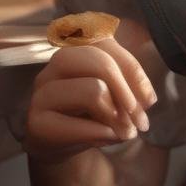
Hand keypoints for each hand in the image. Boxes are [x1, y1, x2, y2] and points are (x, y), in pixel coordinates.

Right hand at [24, 27, 158, 163]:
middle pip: (100, 62)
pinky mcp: (36, 121)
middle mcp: (56, 63)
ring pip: (93, 90)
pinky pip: (79, 124)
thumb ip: (129, 86)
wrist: (58, 143)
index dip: (133, 70)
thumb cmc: (89, 109)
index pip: (107, 42)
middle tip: (141, 120)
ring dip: (117, 115)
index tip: (149, 100)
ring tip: (127, 132)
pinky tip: (111, 139)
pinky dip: (104, 133)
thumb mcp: (112, 91)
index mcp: (77, 47)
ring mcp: (42, 91)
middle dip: (127, 92)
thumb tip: (146, 99)